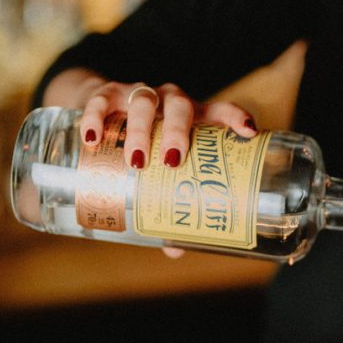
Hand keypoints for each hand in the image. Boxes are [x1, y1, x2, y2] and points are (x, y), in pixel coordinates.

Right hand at [42, 68, 260, 260]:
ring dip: (140, 131)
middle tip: (171, 162)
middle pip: (180, 107)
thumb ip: (168, 201)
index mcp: (194, 117)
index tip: (249, 132)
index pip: (220, 111)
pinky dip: (96, 119)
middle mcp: (171, 101)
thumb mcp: (158, 167)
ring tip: (135, 161)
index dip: (236, 118)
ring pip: (144, 103)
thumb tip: (175, 249)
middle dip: (178, 133)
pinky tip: (93, 140)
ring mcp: (140, 94)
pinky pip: (101, 100)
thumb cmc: (145, 143)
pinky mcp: (107, 93)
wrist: (102, 106)